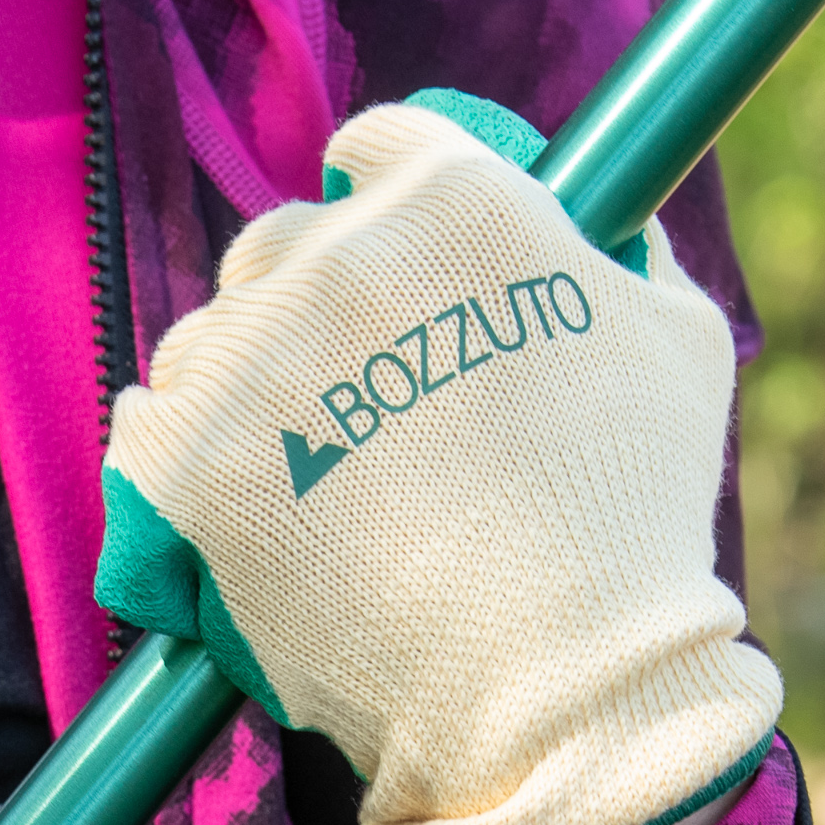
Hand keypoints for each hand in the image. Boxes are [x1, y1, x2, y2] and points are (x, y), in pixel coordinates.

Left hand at [95, 92, 781, 824]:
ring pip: (208, 339)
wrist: (553, 678)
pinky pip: (144, 424)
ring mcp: (254, 359)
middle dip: (305, 300)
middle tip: (349, 393)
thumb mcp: (680, 342)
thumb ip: (627, 255)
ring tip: (297, 469)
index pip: (378, 146)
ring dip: (239, 384)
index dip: (380, 201)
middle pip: (281, 243)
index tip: (385, 260)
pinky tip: (222, 495)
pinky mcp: (187, 462)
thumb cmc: (632, 517)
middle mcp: (338, 255)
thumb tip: (604, 222)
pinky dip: (172, 455)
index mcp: (456, 201)